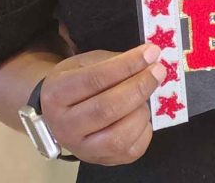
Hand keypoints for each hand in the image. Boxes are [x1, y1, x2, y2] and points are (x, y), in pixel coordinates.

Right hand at [39, 43, 166, 165]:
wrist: (61, 116)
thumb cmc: (76, 83)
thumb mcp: (84, 64)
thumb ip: (112, 61)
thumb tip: (147, 59)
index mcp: (56, 94)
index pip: (94, 79)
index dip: (126, 65)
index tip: (151, 52)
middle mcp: (65, 126)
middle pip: (106, 109)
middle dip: (139, 87)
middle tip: (158, 71)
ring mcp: (82, 149)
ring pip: (119, 136)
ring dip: (140, 111)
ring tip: (145, 96)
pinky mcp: (102, 162)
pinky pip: (131, 150)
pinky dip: (144, 129)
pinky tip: (141, 114)